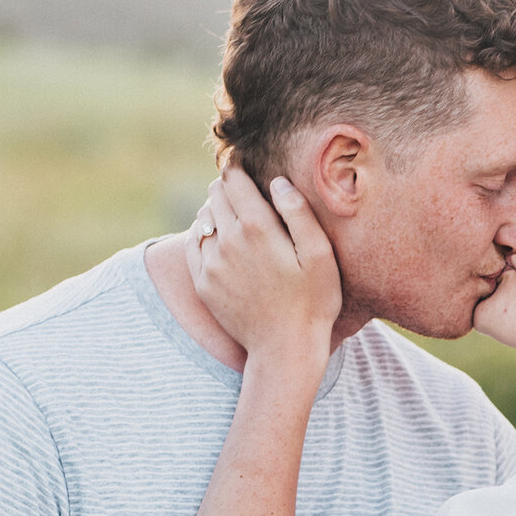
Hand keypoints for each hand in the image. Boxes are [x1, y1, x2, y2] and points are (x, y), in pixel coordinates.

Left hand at [187, 168, 340, 366]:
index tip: (247, 166)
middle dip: (229, 187)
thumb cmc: (313, 302)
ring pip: (203, 218)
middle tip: (246, 191)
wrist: (285, 350)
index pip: (233, 179)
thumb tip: (277, 182)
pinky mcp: (202, 283)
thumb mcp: (321, 255)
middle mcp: (227, 241)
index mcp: (256, 227)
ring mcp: (210, 263)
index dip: (239, 167)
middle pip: (216, 194)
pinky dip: (204, 234)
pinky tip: (221, 240)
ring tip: (237, 217)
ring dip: (217, 211)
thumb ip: (299, 213)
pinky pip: (194, 244)